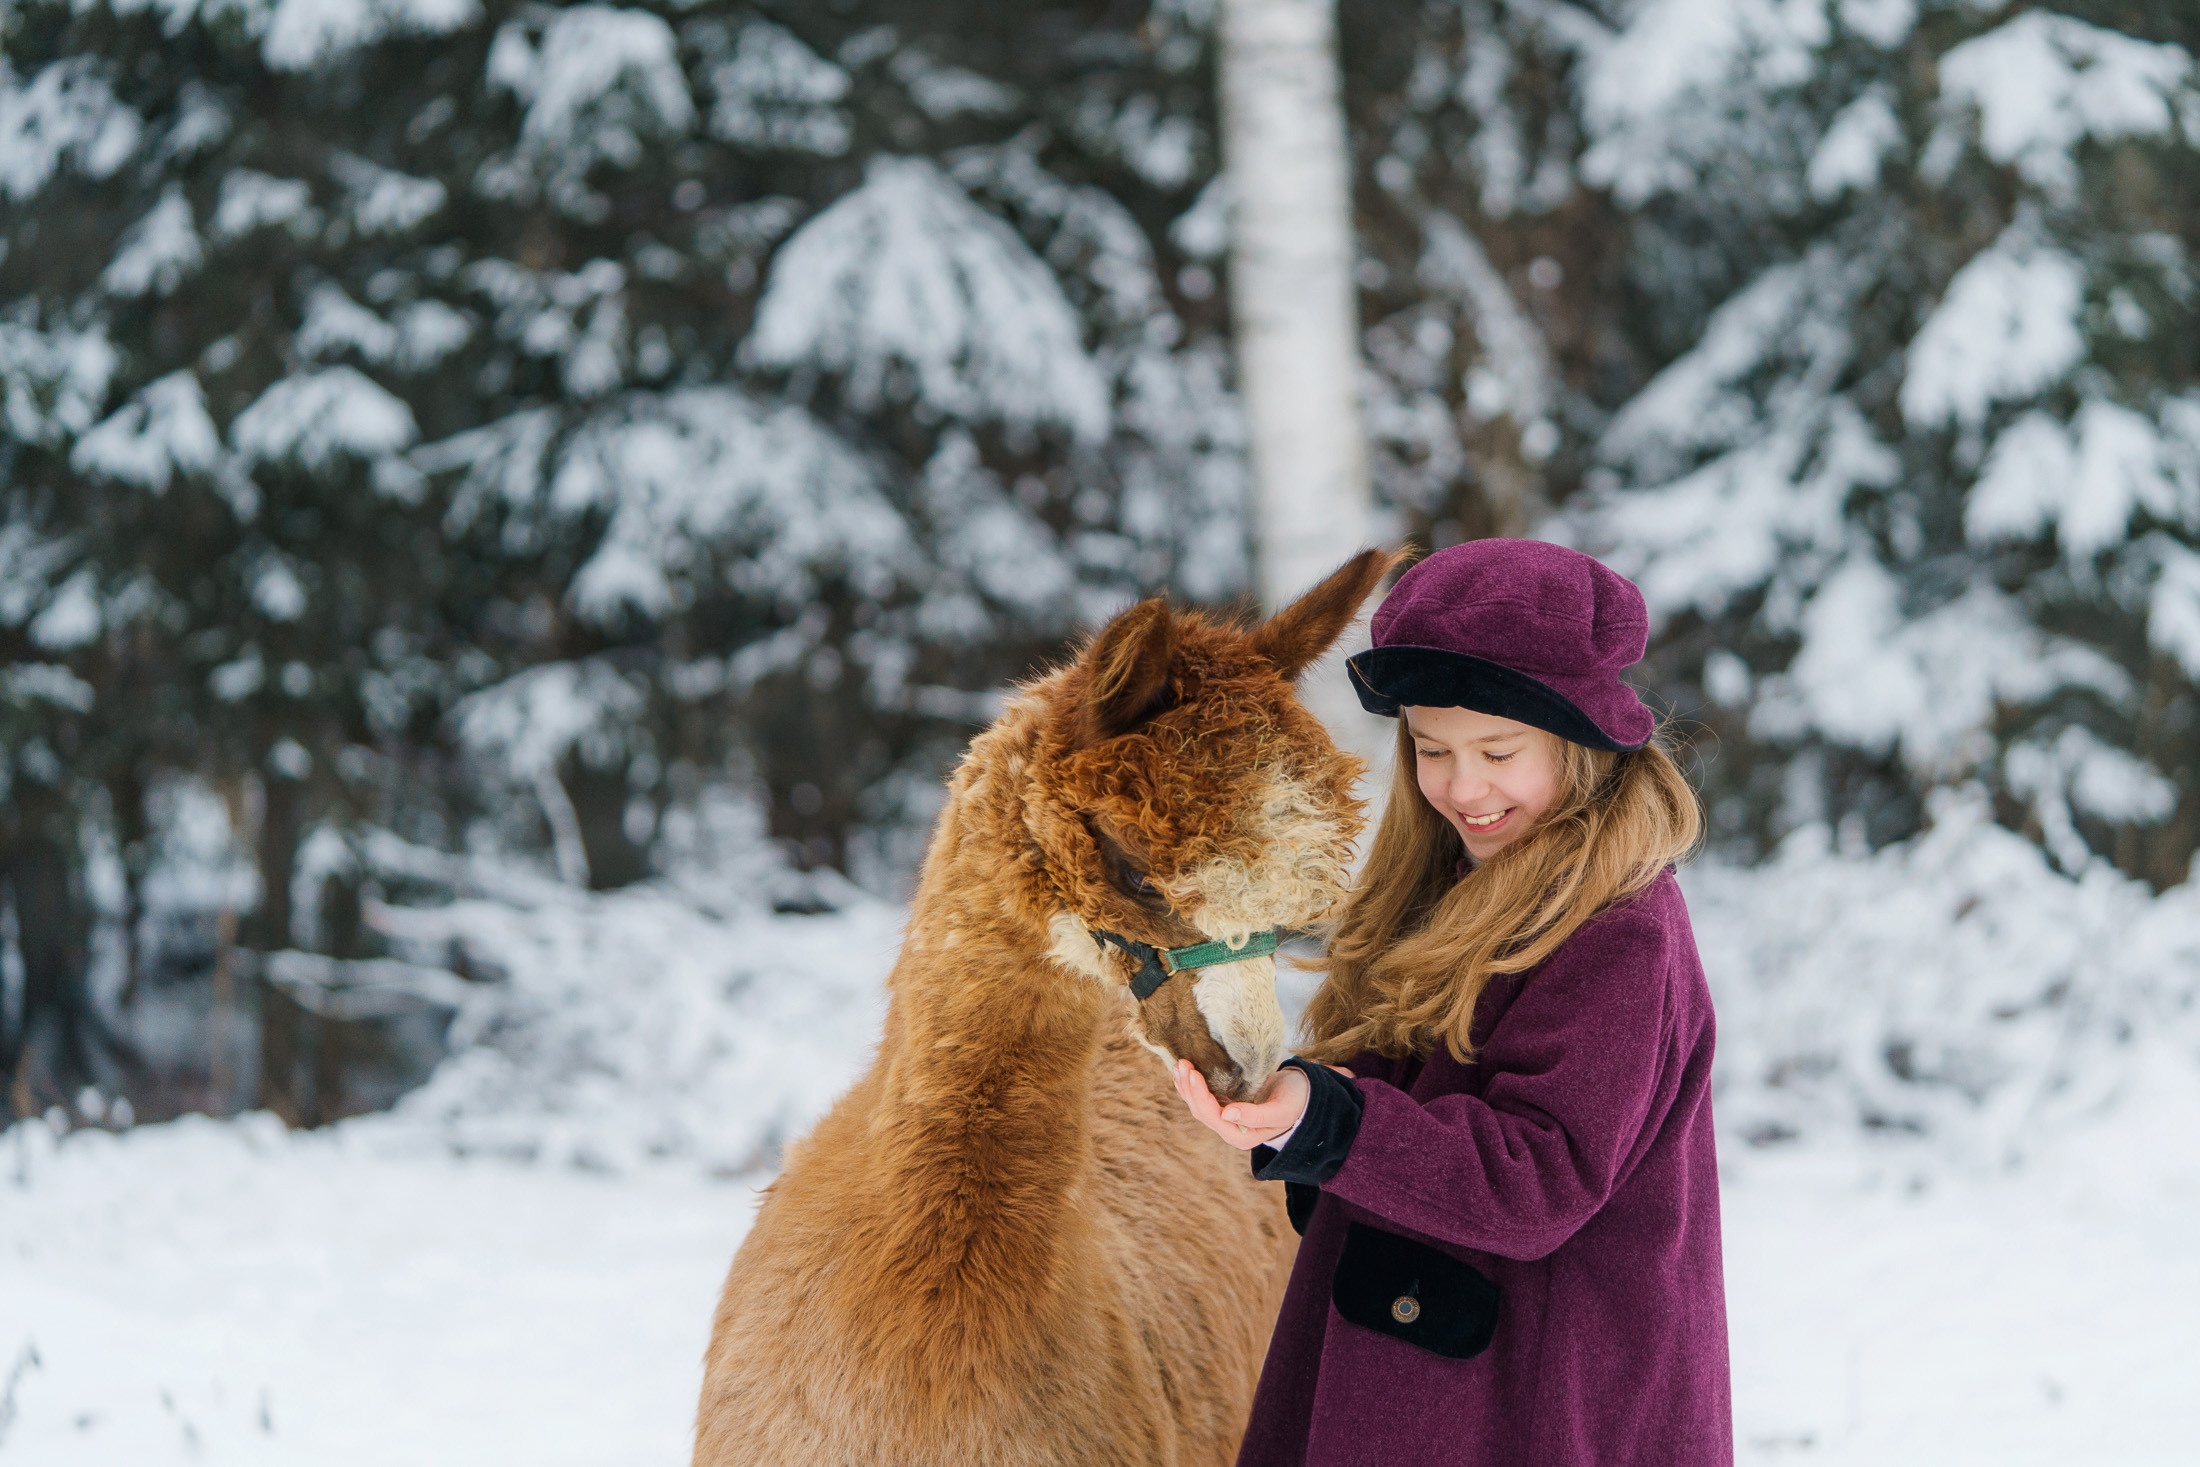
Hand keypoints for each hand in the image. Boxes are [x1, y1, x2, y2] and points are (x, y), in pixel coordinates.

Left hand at [1172, 1060, 1321, 1150]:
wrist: (1303, 1095)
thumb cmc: (1295, 1102)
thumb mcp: (1280, 1110)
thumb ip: (1256, 1116)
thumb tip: (1227, 1114)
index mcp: (1241, 1135)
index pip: (1212, 1115)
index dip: (1199, 1095)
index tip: (1193, 1072)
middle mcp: (1230, 1129)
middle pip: (1201, 1110)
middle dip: (1189, 1087)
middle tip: (1182, 1063)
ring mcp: (1226, 1118)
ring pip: (1199, 1104)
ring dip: (1187, 1085)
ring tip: (1179, 1065)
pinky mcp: (1226, 1104)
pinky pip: (1205, 1096)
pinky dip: (1193, 1084)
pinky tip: (1184, 1073)